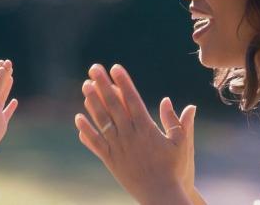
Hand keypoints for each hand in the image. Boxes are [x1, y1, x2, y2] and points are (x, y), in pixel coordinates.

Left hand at [75, 64, 195, 203]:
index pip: (132, 100)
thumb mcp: (181, 144)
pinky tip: (78, 118)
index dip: (124, 82)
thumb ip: (178, 122)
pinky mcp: (110, 159)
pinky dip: (86, 131)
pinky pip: (95, 143)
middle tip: (94, 68)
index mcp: (147, 128)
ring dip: (92, 102)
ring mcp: (118, 147)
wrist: (160, 195)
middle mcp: (130, 135)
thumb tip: (176, 102)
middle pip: (114, 105)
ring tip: (85, 85)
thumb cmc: (174, 169)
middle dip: (103, 85)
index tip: (116, 68)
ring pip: (102, 120)